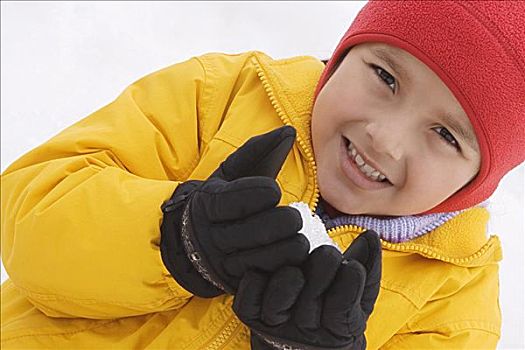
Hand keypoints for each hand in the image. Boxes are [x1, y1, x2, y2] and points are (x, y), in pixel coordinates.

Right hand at [160, 126, 309, 296]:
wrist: (194, 240)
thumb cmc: (223, 199)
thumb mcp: (231, 173)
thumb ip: (256, 151)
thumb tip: (288, 131)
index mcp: (207, 205)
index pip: (232, 200)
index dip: (256, 194)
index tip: (273, 191)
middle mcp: (211, 236)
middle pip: (252, 232)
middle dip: (281, 223)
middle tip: (294, 217)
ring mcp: (222, 264)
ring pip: (262, 259)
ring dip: (288, 246)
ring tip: (298, 236)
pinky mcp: (236, 284)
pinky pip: (266, 278)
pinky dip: (284, 267)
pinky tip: (293, 255)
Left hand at [232, 230, 381, 349]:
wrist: (296, 341)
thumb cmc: (333, 309)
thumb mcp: (358, 293)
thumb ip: (368, 267)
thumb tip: (370, 235)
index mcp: (336, 329)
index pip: (342, 308)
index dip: (349, 282)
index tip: (352, 265)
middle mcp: (304, 331)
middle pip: (310, 299)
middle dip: (321, 270)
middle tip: (327, 254)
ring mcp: (275, 325)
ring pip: (279, 300)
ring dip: (291, 275)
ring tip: (299, 261)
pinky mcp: (250, 315)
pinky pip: (250, 295)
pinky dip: (257, 278)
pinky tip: (269, 263)